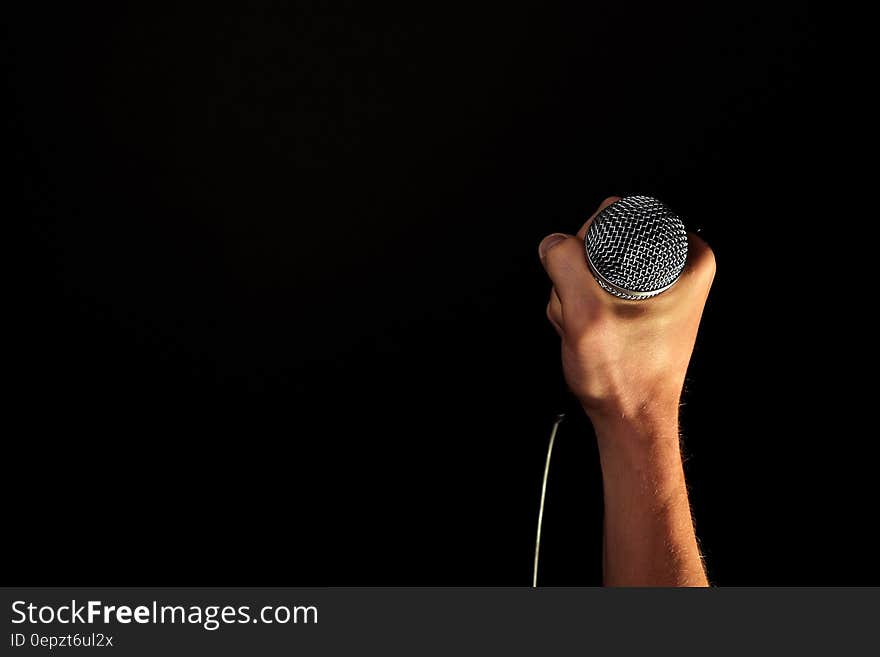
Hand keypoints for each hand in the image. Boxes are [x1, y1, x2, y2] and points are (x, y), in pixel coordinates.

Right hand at [539, 197, 715, 438]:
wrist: (631, 418)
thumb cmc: (625, 378)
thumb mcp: (588, 315)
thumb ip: (566, 267)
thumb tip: (554, 242)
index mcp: (688, 259)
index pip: (617, 215)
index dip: (587, 244)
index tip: (588, 282)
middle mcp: (681, 269)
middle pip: (603, 242)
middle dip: (579, 275)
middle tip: (586, 310)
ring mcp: (659, 288)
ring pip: (594, 267)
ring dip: (578, 294)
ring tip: (590, 327)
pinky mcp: (641, 305)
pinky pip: (598, 288)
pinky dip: (585, 307)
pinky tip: (590, 331)